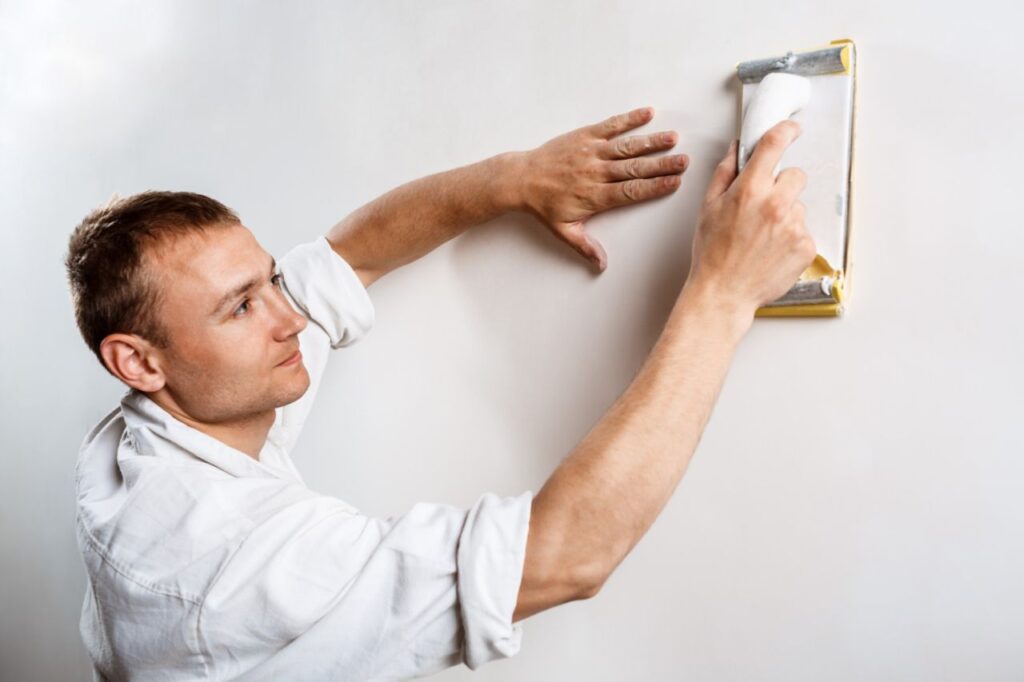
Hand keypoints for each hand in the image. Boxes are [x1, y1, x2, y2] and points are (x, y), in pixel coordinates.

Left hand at [515, 107, 688, 271]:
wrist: (521, 179)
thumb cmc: (543, 205)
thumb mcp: (563, 231)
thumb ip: (585, 247)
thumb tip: (602, 265)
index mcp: (595, 196)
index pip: (631, 192)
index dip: (655, 187)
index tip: (675, 183)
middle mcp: (596, 172)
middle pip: (635, 169)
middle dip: (661, 165)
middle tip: (684, 161)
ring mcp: (591, 152)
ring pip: (627, 146)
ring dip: (651, 142)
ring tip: (672, 138)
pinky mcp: (584, 136)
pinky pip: (610, 126)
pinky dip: (629, 119)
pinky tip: (648, 114)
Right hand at [685, 120, 815, 316]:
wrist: (724, 293)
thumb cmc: (712, 254)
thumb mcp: (708, 208)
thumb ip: (724, 174)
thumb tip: (737, 150)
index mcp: (749, 190)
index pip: (774, 144)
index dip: (786, 130)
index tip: (792, 129)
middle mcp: (775, 204)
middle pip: (796, 175)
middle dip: (783, 185)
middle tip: (764, 206)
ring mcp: (794, 226)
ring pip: (799, 206)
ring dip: (785, 215)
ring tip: (763, 237)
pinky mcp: (806, 246)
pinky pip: (804, 231)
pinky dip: (791, 239)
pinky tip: (772, 251)